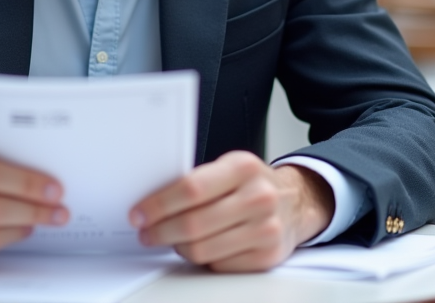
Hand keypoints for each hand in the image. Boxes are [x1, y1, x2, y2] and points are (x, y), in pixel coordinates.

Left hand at [129, 151, 334, 271]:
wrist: (295, 203)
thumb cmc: (253, 185)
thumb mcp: (230, 168)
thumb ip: (198, 181)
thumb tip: (153, 202)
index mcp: (243, 167)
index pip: (191, 189)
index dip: (159, 204)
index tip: (139, 214)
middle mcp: (258, 197)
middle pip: (193, 223)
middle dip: (160, 231)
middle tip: (146, 232)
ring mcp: (265, 229)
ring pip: (202, 249)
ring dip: (177, 247)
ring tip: (171, 239)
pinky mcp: (267, 256)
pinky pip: (218, 265)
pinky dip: (203, 259)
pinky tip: (200, 247)